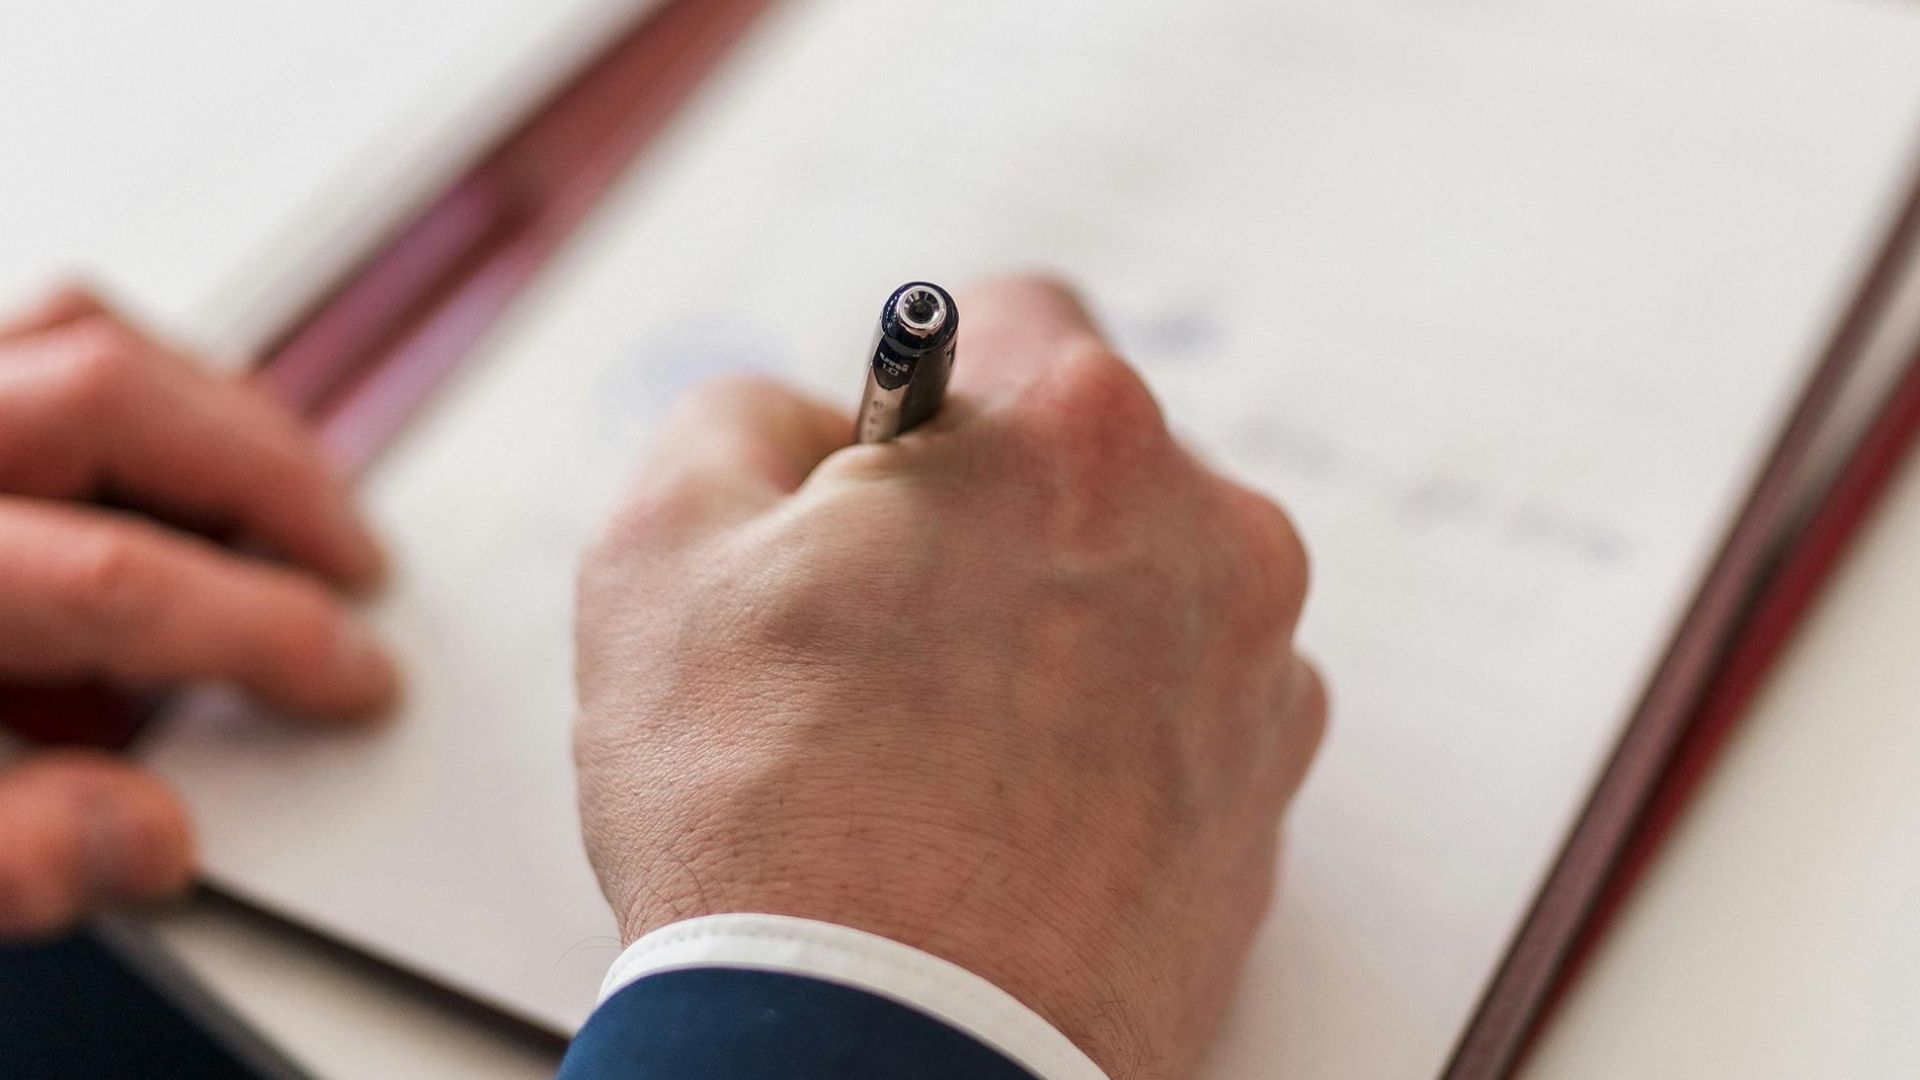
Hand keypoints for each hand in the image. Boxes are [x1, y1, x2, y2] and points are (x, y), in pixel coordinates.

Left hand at [0, 287, 395, 936]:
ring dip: (211, 409)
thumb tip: (153, 838)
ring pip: (79, 333)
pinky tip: (176, 458)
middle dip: (270, 477)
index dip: (265, 635)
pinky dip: (135, 385)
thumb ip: (11, 853)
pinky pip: (41, 336)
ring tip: (291, 490)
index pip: (119, 580)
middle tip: (352, 559)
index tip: (352, 679)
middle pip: (108, 395)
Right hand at [575, 277, 1325, 1077]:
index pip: (1012, 317)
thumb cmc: (772, 819)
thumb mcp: (663, 548)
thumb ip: (737, 417)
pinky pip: (1170, 711)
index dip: (916, 389)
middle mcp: (1212, 540)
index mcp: (1080, 436)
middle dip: (982, 515)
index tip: (877, 468)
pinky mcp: (1262, 804)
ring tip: (930, 740)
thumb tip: (804, 424)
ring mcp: (1256, 680)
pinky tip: (996, 809)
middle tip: (876, 627)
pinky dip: (1095, 733)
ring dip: (1044, 625)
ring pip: (1129, 588)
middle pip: (1082, 464)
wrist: (889, 1066)